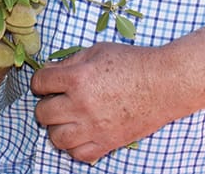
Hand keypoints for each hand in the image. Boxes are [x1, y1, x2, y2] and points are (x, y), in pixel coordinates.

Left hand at [31, 42, 168, 163]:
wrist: (164, 83)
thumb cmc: (133, 62)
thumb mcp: (97, 51)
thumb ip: (71, 61)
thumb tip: (51, 70)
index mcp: (78, 78)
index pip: (40, 82)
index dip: (40, 81)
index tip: (46, 82)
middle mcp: (82, 105)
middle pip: (43, 113)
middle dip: (46, 104)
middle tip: (56, 99)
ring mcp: (94, 127)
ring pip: (56, 138)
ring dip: (57, 127)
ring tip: (67, 118)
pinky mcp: (107, 142)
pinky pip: (78, 154)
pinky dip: (74, 146)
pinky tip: (80, 133)